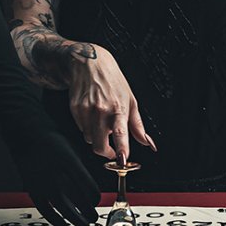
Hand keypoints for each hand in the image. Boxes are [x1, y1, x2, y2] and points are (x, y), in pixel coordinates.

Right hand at [4, 127, 100, 225]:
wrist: (26, 135)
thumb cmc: (52, 141)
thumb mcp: (71, 148)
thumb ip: (81, 167)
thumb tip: (92, 188)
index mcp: (69, 160)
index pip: (88, 185)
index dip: (95, 197)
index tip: (96, 201)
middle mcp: (56, 172)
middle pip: (77, 198)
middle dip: (88, 211)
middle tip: (93, 217)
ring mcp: (43, 182)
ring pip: (62, 207)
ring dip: (75, 218)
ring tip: (82, 224)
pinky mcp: (32, 189)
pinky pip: (45, 209)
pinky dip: (55, 219)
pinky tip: (62, 223)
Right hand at [67, 45, 156, 162]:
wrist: (90, 64)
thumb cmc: (114, 82)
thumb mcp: (131, 101)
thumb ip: (138, 126)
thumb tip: (149, 144)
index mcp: (118, 108)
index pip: (120, 133)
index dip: (121, 149)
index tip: (122, 160)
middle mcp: (101, 110)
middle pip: (99, 145)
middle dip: (105, 152)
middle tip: (111, 150)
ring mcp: (86, 110)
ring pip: (89, 139)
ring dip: (96, 137)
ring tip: (101, 121)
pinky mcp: (75, 109)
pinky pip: (81, 129)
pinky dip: (87, 127)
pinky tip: (92, 114)